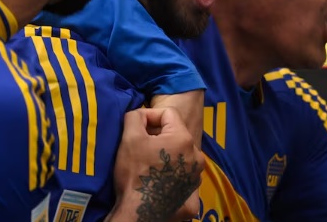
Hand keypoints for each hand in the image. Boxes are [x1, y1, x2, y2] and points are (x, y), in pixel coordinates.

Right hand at [107, 107, 203, 221]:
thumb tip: (141, 115)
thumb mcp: (129, 137)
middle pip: (176, 134)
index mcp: (184, 139)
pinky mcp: (192, 196)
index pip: (168, 114)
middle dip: (158, 136)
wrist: (138, 214)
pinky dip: (170, 174)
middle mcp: (197, 157)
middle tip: (140, 145)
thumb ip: (135, 116)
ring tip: (147, 163)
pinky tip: (156, 179)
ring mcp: (196, 178)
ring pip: (180, 155)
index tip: (136, 128)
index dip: (150, 116)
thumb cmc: (135, 173)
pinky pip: (181, 176)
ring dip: (165, 155)